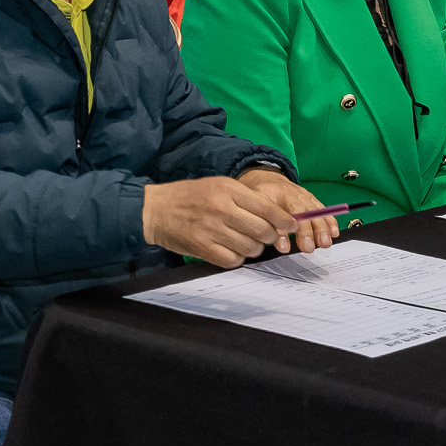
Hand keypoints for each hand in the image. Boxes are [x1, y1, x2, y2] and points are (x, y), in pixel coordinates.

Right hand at [140, 174, 310, 268]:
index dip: (285, 220)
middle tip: (264, 235)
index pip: (267, 208)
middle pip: (263, 231)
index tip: (291, 225)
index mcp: (226, 189)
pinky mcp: (203, 248)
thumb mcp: (216, 185)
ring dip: (253, 248)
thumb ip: (245, 198)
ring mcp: (212, 230)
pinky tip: (229, 249)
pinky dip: (236, 257)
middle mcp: (221, 209)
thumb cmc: (188, 196)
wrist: (154, 210)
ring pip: (251, 248)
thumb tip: (276, 216)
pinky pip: (234, 260)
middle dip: (270, 236)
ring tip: (243, 241)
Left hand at [237, 167, 337, 252]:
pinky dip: (330, 221)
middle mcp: (294, 194)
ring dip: (322, 228)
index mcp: (278, 194)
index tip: (286, 247)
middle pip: (304, 212)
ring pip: (316, 211)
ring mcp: (305, 197)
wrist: (268, 180)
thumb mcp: (259, 208)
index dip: (285, 231)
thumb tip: (283, 247)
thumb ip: (270, 226)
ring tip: (324, 243)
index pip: (283, 212)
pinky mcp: (313, 200)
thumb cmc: (263, 196)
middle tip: (308, 247)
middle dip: (307, 231)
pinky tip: (334, 233)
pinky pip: (324, 210)